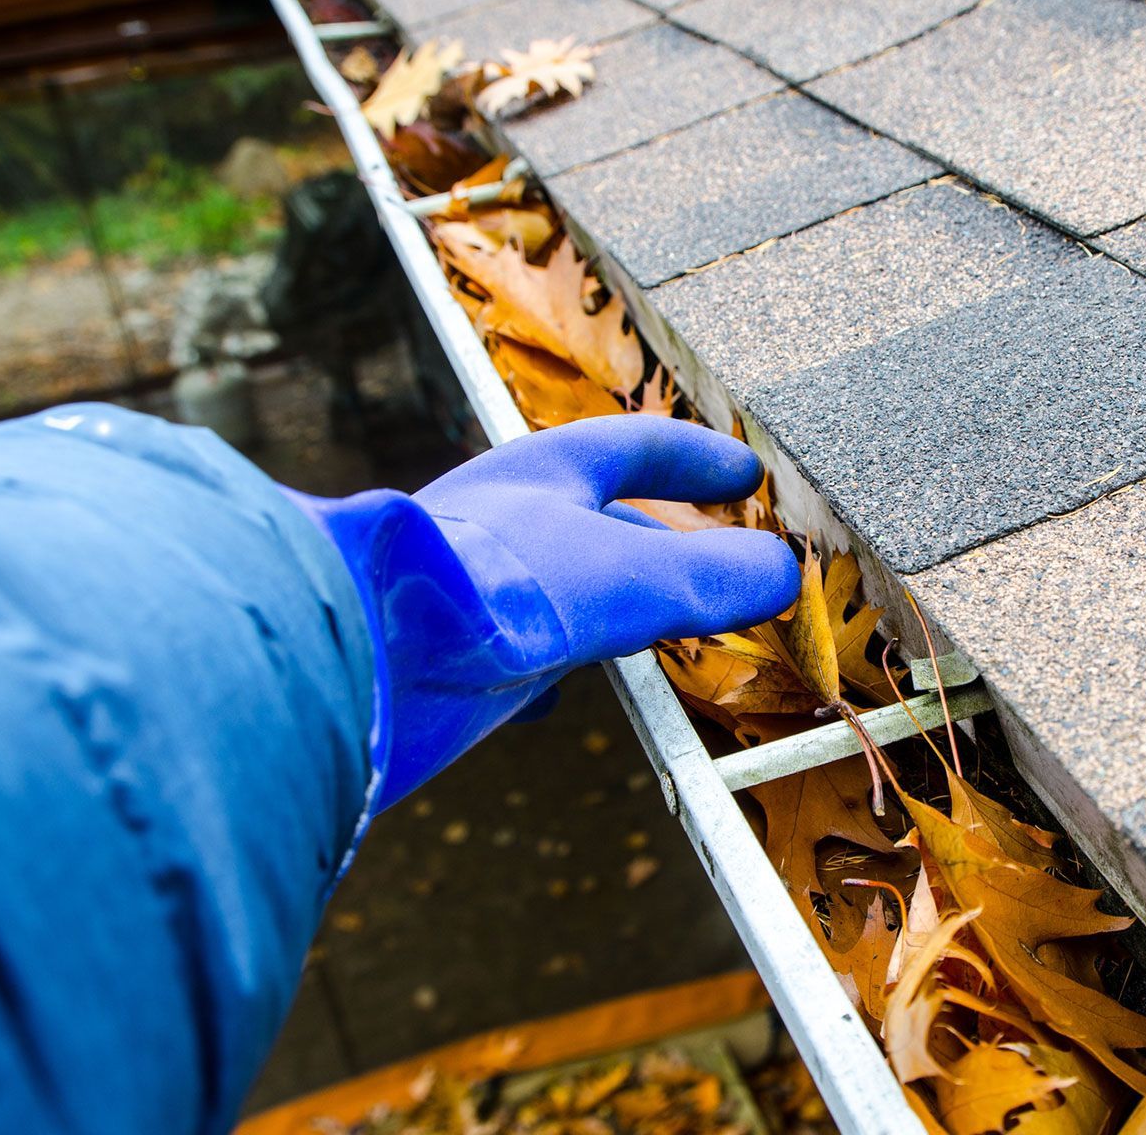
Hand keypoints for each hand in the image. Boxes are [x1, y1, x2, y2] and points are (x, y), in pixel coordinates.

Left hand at [288, 415, 798, 810]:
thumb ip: (710, 576)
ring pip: (561, 588)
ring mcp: (475, 587)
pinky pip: (513, 650)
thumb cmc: (488, 587)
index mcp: (544, 473)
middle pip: (601, 518)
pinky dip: (549, 668)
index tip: (747, 473)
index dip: (697, 459)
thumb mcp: (628, 576)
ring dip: (613, 606)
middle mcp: (506, 522)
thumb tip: (784, 572)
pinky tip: (553, 698)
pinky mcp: (449, 653)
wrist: (361, 658)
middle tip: (718, 562)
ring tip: (657, 632)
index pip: (636, 446)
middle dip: (662, 539)